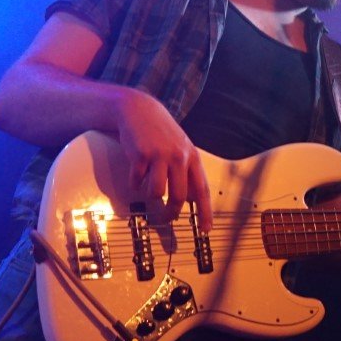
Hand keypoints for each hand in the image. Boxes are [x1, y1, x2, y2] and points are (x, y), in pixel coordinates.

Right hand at [114, 89, 212, 230]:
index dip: (205, 212)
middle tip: (164, 219)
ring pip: (156, 192)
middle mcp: (179, 157)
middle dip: (170, 213)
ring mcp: (160, 156)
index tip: (205, 229)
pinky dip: (135, 183)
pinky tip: (135, 174)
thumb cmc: (161, 133)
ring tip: (146, 187)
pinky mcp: (141, 155)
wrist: (139, 110)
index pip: (202, 190)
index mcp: (192, 158)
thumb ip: (187, 171)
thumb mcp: (180, 148)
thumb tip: (189, 199)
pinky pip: (137, 182)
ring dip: (149, 196)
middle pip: (178, 197)